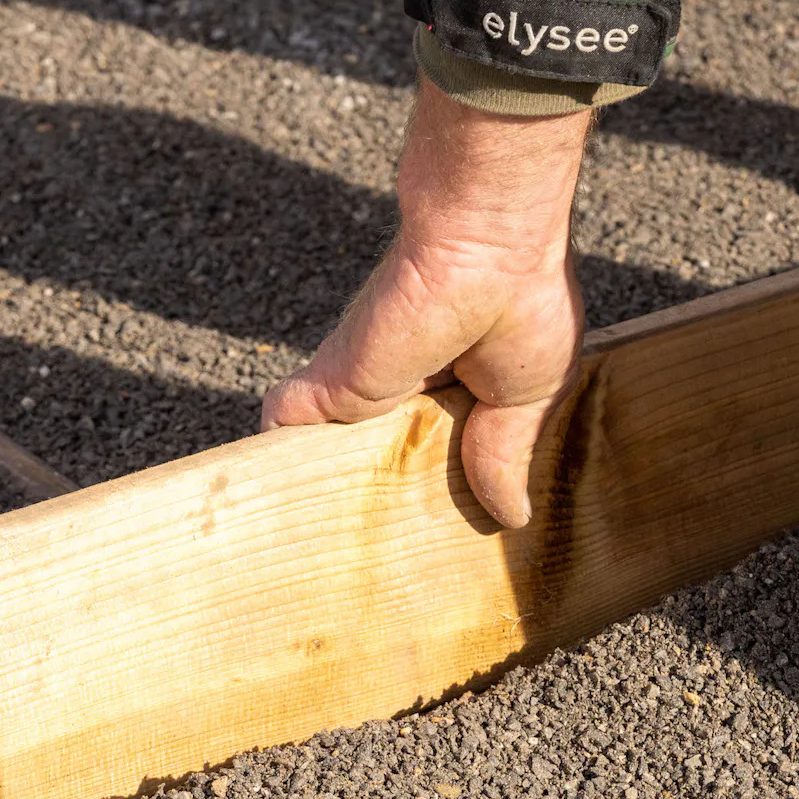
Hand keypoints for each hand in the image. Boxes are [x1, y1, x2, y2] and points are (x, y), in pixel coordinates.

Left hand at [261, 73, 591, 528]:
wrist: (479, 244)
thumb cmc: (522, 300)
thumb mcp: (527, 395)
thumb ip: (502, 454)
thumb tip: (512, 515)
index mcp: (451, 391)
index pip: (428, 448)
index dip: (429, 486)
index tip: (428, 534)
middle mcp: (399, 389)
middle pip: (375, 458)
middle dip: (374, 501)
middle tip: (376, 554)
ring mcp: (359, 388)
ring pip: (327, 456)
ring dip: (318, 494)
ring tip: (315, 548)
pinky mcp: (328, 387)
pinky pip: (289, 438)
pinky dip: (277, 468)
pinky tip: (271, 516)